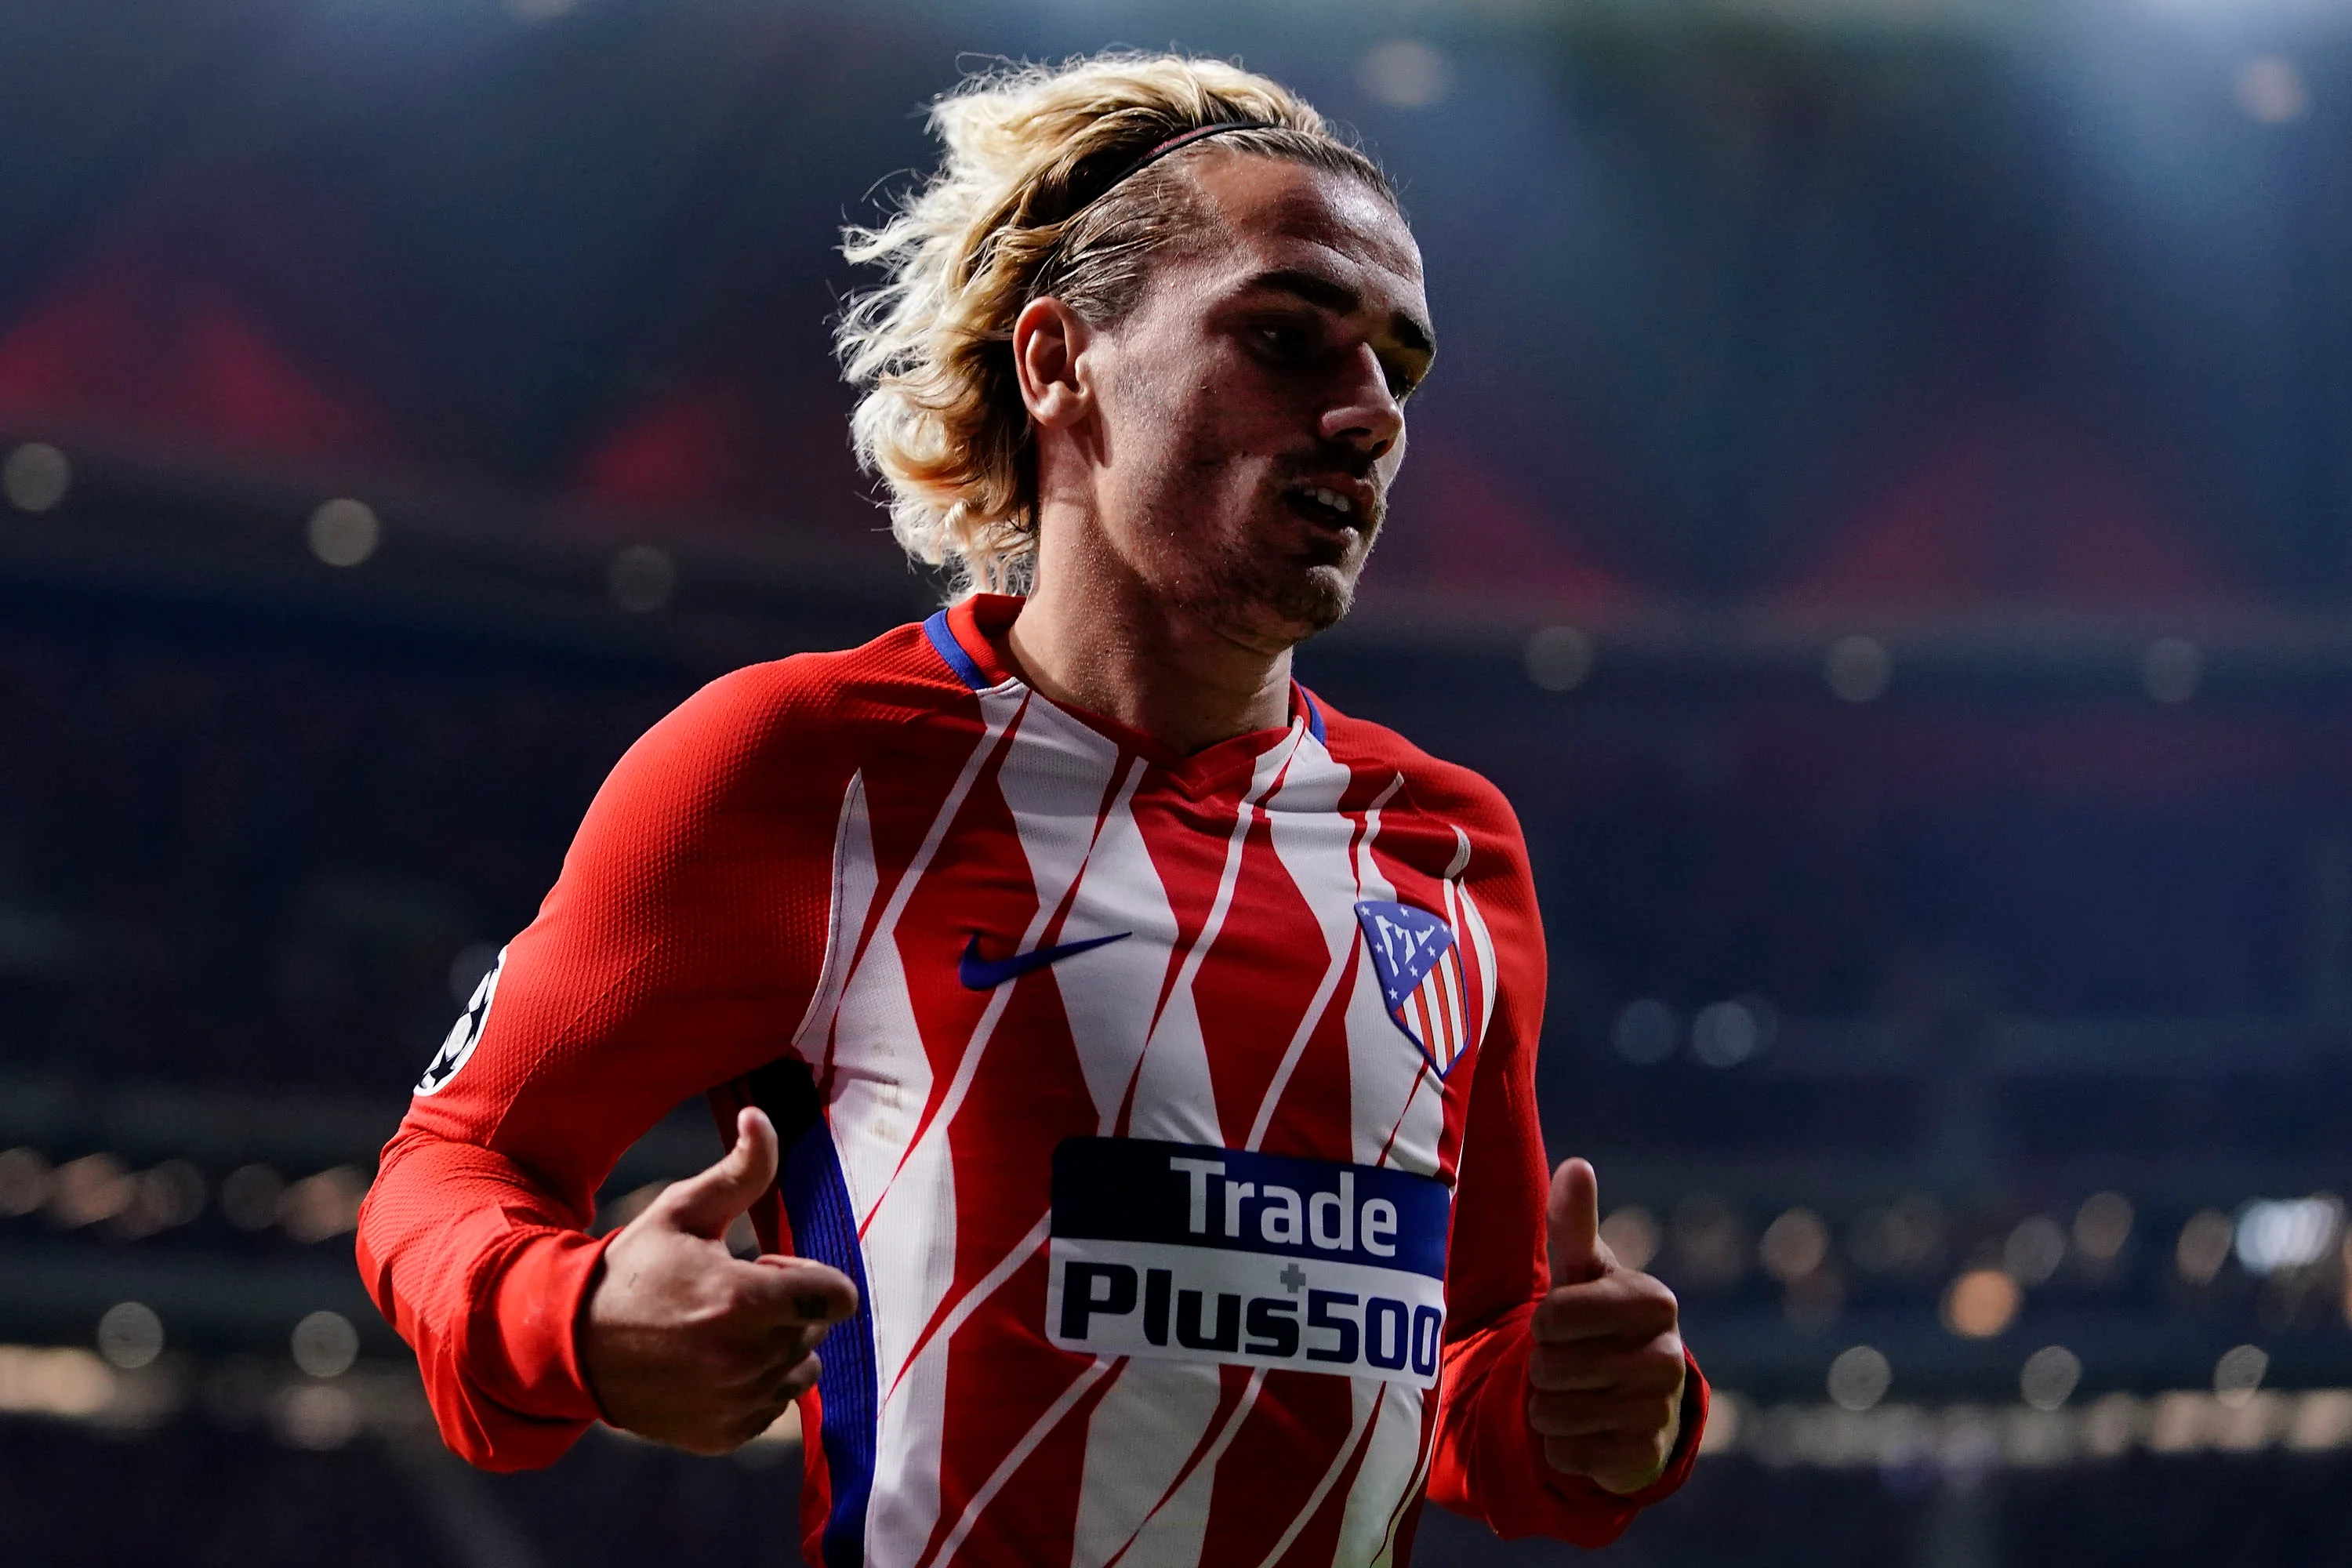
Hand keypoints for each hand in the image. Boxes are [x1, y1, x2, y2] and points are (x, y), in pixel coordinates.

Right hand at [581, 1107, 858, 1453]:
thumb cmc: (634, 1268)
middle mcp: (747, 1359)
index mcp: (745, 1300)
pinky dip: (755, 1386)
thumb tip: (760, 1117)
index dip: (808, 1276)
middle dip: (789, 1307)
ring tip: (722, 1331)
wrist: (571, 1343)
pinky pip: (773, 1406)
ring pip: (801, 1369)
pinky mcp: (725, 1433)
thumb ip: (739, 1170)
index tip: (765, 1267)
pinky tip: (711, 1365)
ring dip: (777, 1348)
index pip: (837, 1296)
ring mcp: (737, 1402)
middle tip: (730, 1296)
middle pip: (817, 1329)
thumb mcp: (683, 1211)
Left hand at [1527, 1157, 1685, 1493]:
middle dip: (1544, 1366)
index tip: (1562, 1321)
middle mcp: (1668, 1357)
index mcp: (1653, 1301)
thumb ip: (1573, 1223)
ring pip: (1555, 1412)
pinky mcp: (1644, 1459)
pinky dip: (1561, 1446)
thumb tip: (1577, 1166)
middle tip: (1571, 1361)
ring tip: (1576, 1394)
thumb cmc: (1597, 1318)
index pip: (1554, 1315)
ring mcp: (1660, 1411)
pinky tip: (1587, 1431)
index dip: (1544, 1321)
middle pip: (1551, 1366)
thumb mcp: (1581, 1271)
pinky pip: (1567, 1455)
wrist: (1632, 1396)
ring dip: (1548, 1407)